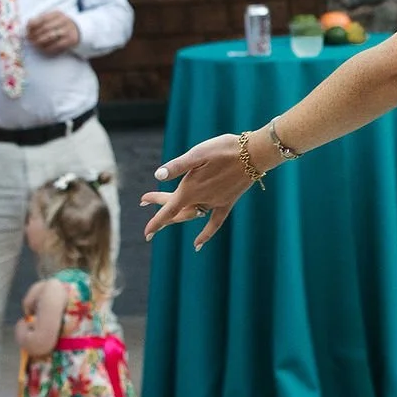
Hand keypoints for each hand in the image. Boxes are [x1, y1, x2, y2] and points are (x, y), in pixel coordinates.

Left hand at [25, 9, 81, 54]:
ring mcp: (68, 30)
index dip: (33, 25)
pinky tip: (42, 48)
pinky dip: (47, 48)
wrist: (76, 30)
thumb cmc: (59, 24)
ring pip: (50, 37)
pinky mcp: (70, 40)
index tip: (27, 30)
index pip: (42, 18)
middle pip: (45, 28)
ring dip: (39, 42)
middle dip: (35, 34)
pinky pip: (56, 45)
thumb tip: (27, 27)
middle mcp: (63, 20)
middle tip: (29, 39)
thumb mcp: (52, 18)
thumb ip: (40, 20)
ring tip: (34, 43)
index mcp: (57, 14)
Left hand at [142, 133, 254, 249]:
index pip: (169, 210)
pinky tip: (197, 246)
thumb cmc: (224, 149)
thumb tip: (157, 176)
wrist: (254, 154)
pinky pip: (214, 223)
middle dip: (159, 205)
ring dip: (176, 216)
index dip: (156, 222)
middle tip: (143, 199)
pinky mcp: (227, 203)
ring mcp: (215, 203)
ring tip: (165, 215)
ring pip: (191, 214)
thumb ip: (178, 166)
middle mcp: (202, 200)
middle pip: (176, 209)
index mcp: (191, 189)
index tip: (146, 234)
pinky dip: (205, 234)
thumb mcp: (198, 153)